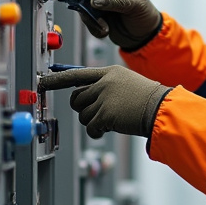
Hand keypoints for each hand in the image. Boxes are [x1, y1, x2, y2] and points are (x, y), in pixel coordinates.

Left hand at [39, 66, 170, 138]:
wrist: (163, 109)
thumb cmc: (148, 100)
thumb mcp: (127, 83)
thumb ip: (106, 86)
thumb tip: (85, 98)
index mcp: (109, 72)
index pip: (76, 74)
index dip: (57, 79)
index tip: (42, 82)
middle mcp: (104, 83)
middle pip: (76, 98)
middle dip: (83, 108)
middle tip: (97, 113)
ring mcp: (104, 98)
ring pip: (83, 115)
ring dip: (93, 121)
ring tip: (111, 120)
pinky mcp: (105, 115)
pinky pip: (90, 127)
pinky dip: (97, 132)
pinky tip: (109, 130)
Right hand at [70, 0, 161, 49]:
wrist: (145, 34)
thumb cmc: (144, 13)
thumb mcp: (134, 5)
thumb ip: (115, 1)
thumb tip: (94, 1)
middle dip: (82, 4)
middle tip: (86, 14)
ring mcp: (98, 2)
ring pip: (82, 7)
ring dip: (90, 20)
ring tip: (105, 28)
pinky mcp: (95, 16)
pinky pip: (87, 20)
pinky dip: (93, 28)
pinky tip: (105, 31)